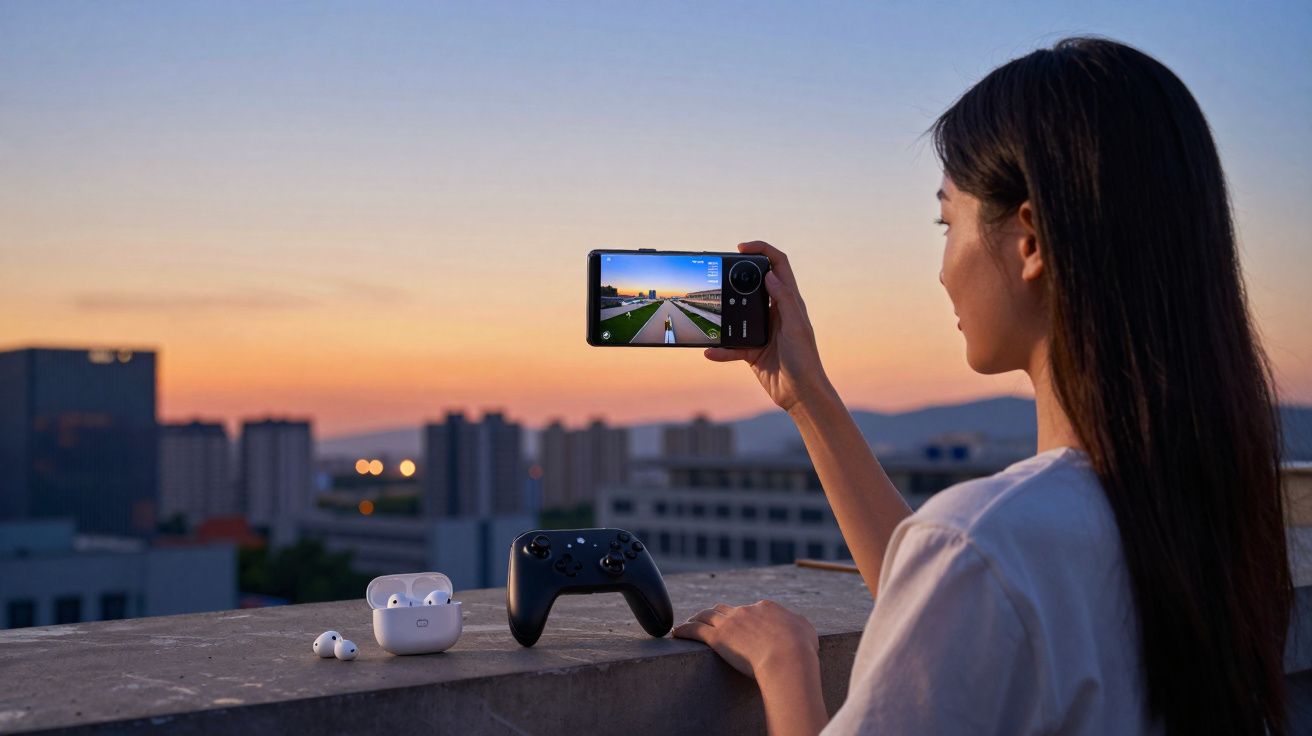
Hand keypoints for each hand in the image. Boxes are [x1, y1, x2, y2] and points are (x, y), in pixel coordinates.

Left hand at [672, 599, 818, 679]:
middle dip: (716, 614)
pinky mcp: (717, 638)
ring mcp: (730, 623)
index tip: (740, 625)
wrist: (788, 657)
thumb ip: (797, 624)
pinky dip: (684, 630)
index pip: (751, 609)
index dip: (744, 617)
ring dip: (696, 618)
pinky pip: (694, 630)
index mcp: (767, 608)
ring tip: (688, 623)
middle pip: (725, 609)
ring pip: (707, 616)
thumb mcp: (806, 631)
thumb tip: (795, 625)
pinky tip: (676, 633)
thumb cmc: (801, 648)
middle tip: (709, 620)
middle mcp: (746, 611)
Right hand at [706, 242, 830, 413]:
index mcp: (790, 303)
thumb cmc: (805, 360)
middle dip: (738, 276)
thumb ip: (784, 301)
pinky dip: (721, 350)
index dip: (762, 251)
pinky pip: (731, 346)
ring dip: (725, 313)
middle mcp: (776, 313)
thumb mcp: (796, 327)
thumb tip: (770, 275)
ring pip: (739, 314)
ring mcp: (763, 331)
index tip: (741, 248)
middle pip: (755, 285)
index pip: (778, 266)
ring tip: (711, 309)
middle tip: (721, 272)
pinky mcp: (752, 350)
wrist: (800, 395)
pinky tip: (710, 352)